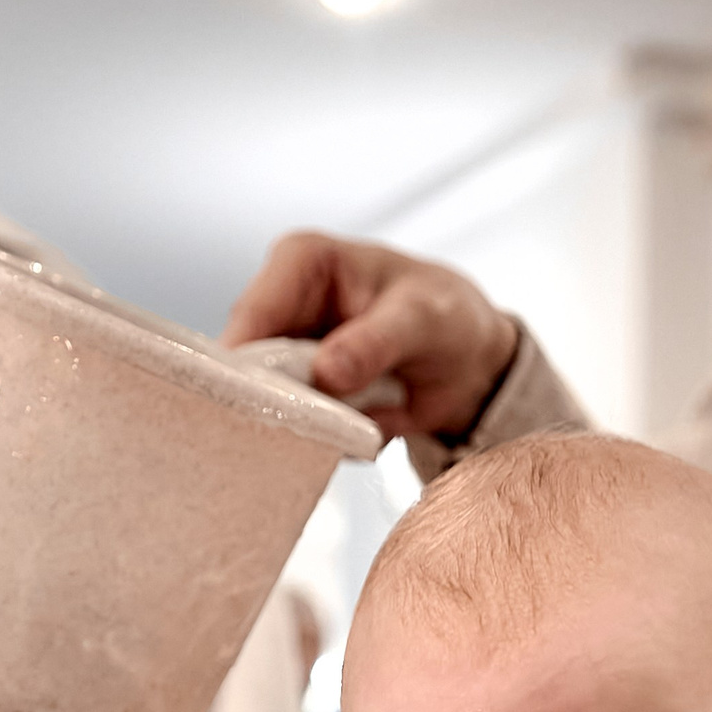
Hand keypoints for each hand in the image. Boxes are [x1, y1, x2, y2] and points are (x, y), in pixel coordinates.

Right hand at [222, 233, 518, 439]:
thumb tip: (325, 372)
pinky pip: (285, 427)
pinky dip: (306, 445)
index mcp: (301, 262)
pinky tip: (331, 450)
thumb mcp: (421, 319)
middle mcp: (280, 307)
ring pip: (258, 401)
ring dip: (286, 430)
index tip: (257, 406)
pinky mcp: (296, 396)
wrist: (468, 358)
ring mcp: (283, 356)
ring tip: (322, 445)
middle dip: (262, 403)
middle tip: (285, 442)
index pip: (253, 312)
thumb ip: (374, 342)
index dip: (246, 361)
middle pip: (243, 363)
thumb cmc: (444, 314)